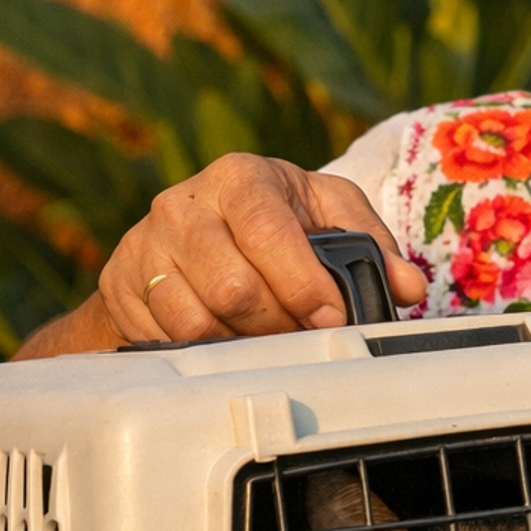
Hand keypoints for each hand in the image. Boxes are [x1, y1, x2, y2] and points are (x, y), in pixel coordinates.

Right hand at [17, 154, 426, 354]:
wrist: (189, 232)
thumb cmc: (275, 220)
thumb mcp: (327, 215)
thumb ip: (372, 245)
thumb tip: (408, 287)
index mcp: (241, 176)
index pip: (269, 233)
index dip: (304, 284)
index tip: (332, 317)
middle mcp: (183, 204)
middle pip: (233, 288)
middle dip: (279, 324)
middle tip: (302, 334)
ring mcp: (145, 245)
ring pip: (197, 322)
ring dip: (244, 343)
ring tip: (268, 337)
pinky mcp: (122, 284)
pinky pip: (168, 340)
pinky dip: (207, 353)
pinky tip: (229, 340)